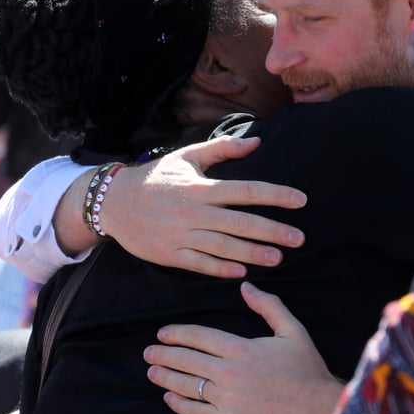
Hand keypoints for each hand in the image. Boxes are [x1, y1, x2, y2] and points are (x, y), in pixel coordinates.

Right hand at [60, 136, 307, 277]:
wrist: (113, 201)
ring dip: (252, 253)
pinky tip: (241, 272)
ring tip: (278, 259)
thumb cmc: (155, 177)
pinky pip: (199, 263)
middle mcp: (193, 211)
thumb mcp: (187, 156)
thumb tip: (257, 141)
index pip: (245, 190)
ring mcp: (181, 235)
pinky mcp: (169, 254)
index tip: (300, 200)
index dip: (275, 195)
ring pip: (223, 246)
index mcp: (200, 186)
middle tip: (299, 238)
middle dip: (272, 231)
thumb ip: (222, 148)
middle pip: (240, 222)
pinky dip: (220, 269)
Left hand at [143, 282, 341, 413]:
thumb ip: (268, 306)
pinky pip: (196, 412)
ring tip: (152, 373)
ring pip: (186, 385)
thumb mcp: (292, 330)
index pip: (198, 337)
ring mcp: (226, 398)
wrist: (317, 410)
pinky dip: (180, 404)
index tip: (162, 334)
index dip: (177, 334)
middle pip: (185, 360)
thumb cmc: (307, 369)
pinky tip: (170, 398)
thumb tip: (247, 286)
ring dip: (165, 377)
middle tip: (148, 353)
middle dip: (163, 355)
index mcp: (239, 348)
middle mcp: (228, 372)